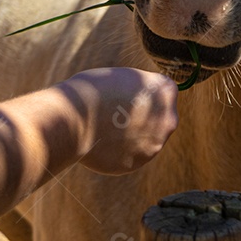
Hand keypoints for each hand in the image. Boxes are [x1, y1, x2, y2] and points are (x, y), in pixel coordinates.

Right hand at [57, 68, 178, 173]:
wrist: (73, 120)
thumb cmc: (92, 91)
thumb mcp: (123, 77)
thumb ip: (140, 89)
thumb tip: (144, 101)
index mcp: (165, 91)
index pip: (165, 90)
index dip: (145, 91)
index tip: (128, 93)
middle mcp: (167, 119)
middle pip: (160, 117)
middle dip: (143, 116)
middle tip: (117, 112)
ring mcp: (154, 144)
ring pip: (146, 139)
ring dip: (131, 135)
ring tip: (105, 127)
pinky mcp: (137, 163)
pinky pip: (130, 155)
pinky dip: (119, 150)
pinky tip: (101, 142)